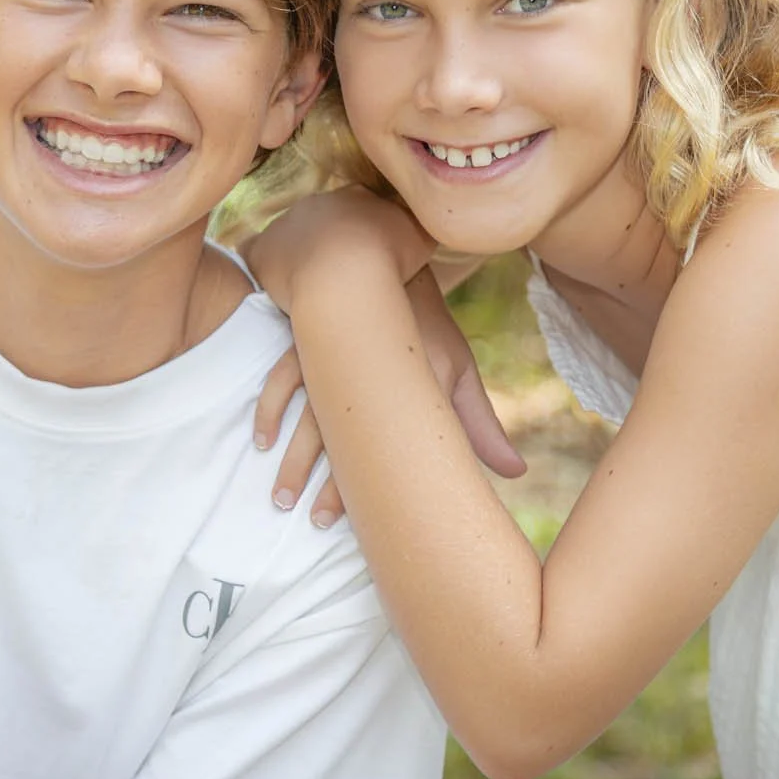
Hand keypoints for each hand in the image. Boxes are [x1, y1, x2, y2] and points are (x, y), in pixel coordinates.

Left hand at [240, 187, 432, 310]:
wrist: (347, 276)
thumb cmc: (391, 259)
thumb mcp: (422, 238)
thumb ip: (423, 229)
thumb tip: (434, 225)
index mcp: (354, 198)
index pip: (357, 210)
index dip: (363, 234)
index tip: (369, 257)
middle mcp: (315, 204)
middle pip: (320, 222)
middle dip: (328, 243)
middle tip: (338, 275)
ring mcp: (284, 226)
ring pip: (288, 239)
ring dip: (296, 258)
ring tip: (308, 288)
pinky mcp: (261, 251)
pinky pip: (256, 257)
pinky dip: (262, 268)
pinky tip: (269, 289)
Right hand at [254, 269, 525, 526]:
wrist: (389, 256)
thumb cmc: (428, 324)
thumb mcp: (456, 370)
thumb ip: (480, 426)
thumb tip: (516, 473)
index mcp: (409, 382)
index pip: (385, 447)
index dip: (359, 488)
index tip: (342, 522)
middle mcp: (367, 370)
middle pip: (337, 438)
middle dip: (318, 483)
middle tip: (305, 519)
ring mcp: (331, 352)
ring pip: (305, 414)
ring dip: (290, 457)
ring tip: (279, 496)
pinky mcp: (304, 338)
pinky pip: (280, 377)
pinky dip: (269, 408)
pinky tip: (262, 438)